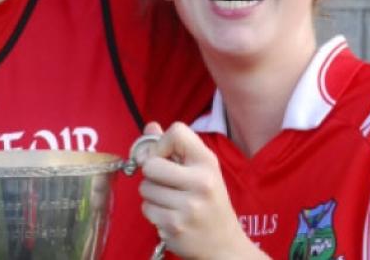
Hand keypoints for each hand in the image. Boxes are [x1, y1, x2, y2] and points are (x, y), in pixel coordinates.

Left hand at [138, 122, 265, 259]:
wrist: (224, 243)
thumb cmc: (209, 200)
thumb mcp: (200, 169)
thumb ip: (174, 146)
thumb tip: (149, 126)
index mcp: (207, 162)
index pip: (176, 132)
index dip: (162, 143)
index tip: (166, 157)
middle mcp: (201, 182)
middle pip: (150, 164)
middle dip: (152, 173)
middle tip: (167, 182)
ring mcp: (188, 206)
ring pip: (145, 187)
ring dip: (152, 194)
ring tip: (171, 200)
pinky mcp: (175, 227)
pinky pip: (146, 209)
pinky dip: (153, 211)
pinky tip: (170, 215)